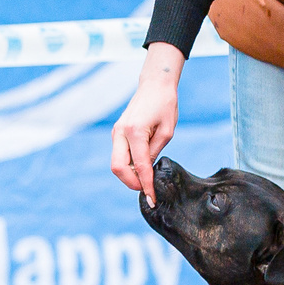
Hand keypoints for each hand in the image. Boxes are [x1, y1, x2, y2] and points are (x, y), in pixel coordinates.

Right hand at [111, 43, 186, 198]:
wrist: (154, 85)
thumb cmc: (165, 105)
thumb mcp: (167, 131)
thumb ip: (155, 152)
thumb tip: (146, 171)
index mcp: (135, 131)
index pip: (140, 166)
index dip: (146, 185)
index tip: (152, 199)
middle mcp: (120, 133)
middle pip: (118, 168)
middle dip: (131, 183)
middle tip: (147, 191)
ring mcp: (116, 133)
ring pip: (116, 163)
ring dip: (129, 175)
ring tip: (146, 180)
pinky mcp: (117, 133)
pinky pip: (119, 155)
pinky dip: (128, 166)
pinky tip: (141, 169)